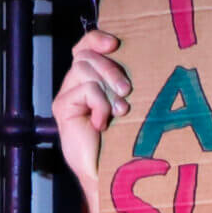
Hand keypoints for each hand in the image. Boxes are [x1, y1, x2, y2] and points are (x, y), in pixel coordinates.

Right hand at [51, 29, 131, 212]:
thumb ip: (130, 86)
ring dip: (108, 88)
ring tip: (121, 111)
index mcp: (94, 79)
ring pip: (84, 69)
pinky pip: (85, 90)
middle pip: (86, 55)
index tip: (114, 43)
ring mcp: (68, 95)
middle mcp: (77, 83)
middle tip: (128, 91)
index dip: (96, 39)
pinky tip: (104, 124)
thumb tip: (149, 61)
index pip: (86, 46)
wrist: (112, 173)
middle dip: (111, 69)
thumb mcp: (135, 107)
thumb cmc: (131, 141)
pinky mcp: (62, 106)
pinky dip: (100, 105)